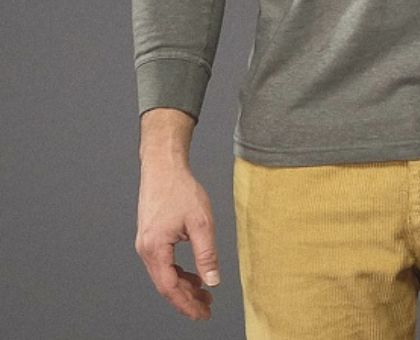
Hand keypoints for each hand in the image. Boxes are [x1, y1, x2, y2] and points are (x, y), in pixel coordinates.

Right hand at [135, 158, 220, 319]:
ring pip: (164, 275)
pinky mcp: (150, 236)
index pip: (169, 288)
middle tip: (207, 307)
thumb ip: (206, 254)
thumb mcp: (200, 222)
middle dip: (186, 299)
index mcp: (155, 248)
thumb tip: (212, 281)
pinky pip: (163, 263)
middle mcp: (145, 249)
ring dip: (183, 286)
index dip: (187, 304)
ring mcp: (145, 243)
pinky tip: (193, 274)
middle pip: (165, 284)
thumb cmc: (180, 189)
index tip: (203, 314)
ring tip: (204, 292)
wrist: (163, 166)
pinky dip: (178, 272)